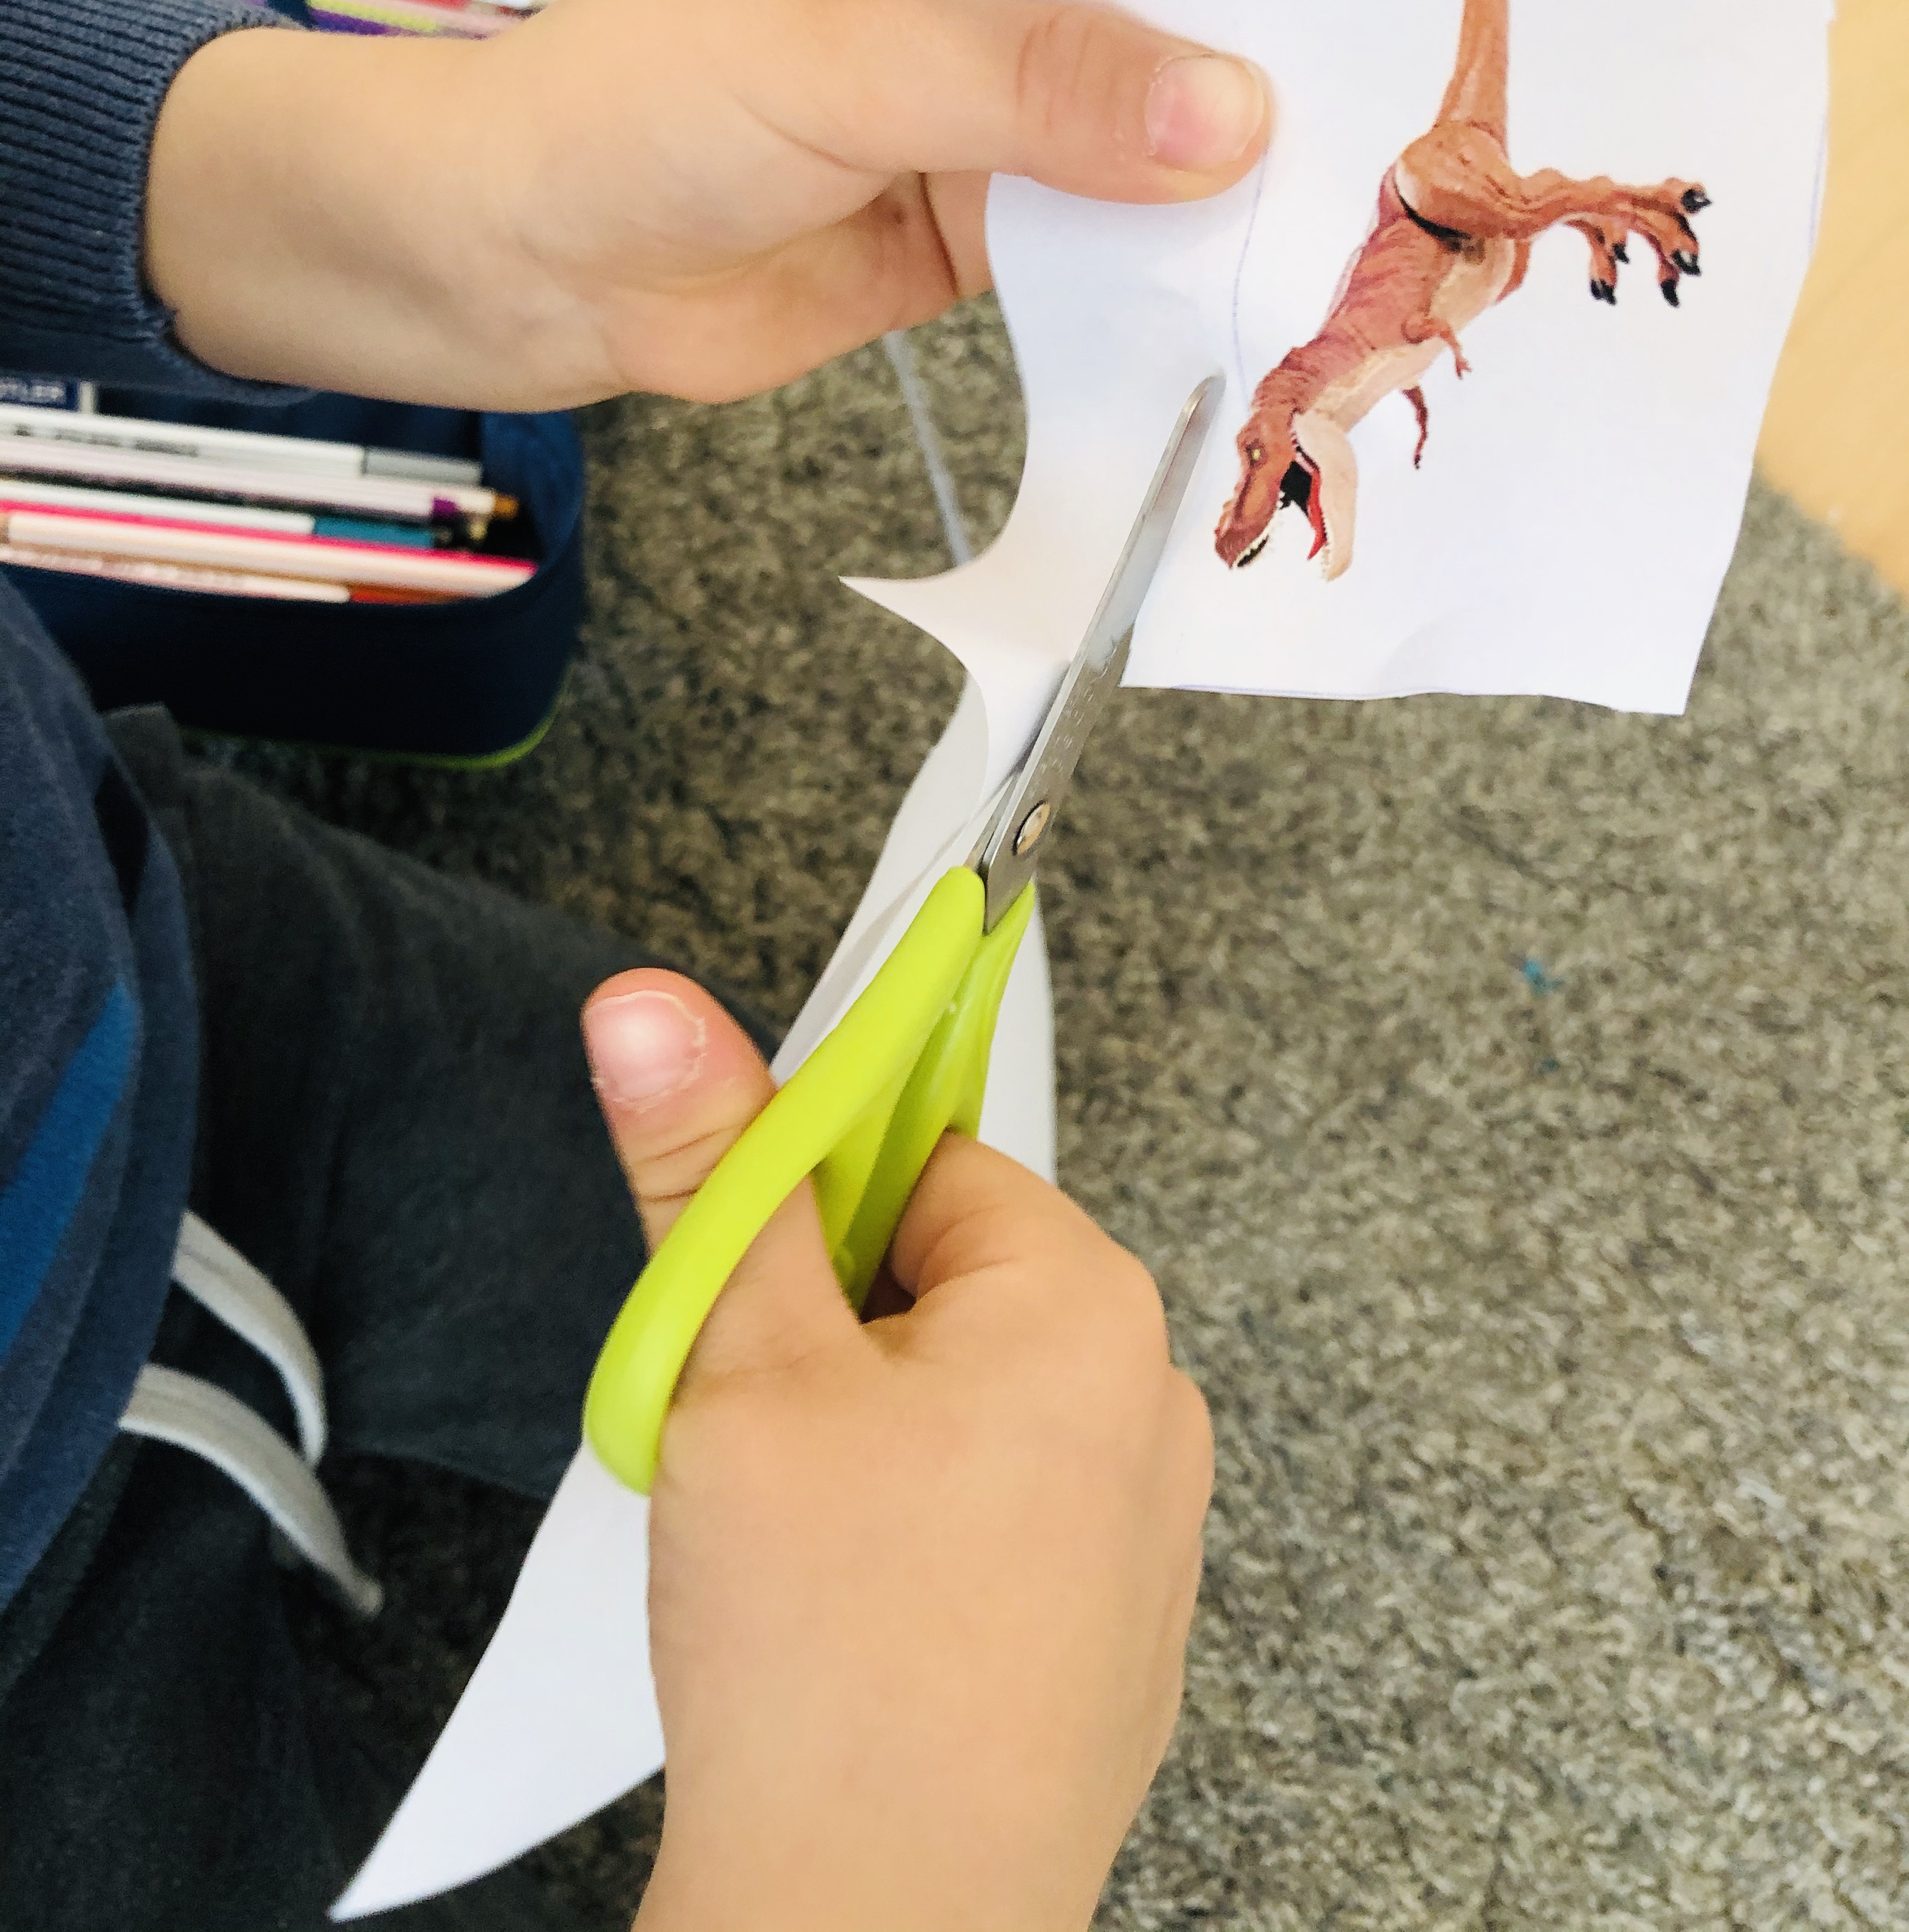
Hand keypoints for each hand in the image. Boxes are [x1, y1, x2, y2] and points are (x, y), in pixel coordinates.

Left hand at [146, 0, 1269, 406]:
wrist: (524, 263)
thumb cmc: (643, 105)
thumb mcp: (845, 60)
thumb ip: (1036, 83)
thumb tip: (1231, 115)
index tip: (1362, 26)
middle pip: (1162, 24)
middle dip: (1249, 92)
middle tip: (1386, 159)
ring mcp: (992, 112)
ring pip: (1145, 144)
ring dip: (1218, 196)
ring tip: (1342, 243)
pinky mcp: (983, 227)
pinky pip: (1101, 244)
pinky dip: (1158, 274)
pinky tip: (1240, 302)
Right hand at [579, 970, 1212, 1931]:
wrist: (873, 1930)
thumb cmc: (825, 1662)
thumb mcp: (736, 1367)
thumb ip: (707, 1170)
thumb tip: (655, 1010)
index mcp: (1086, 1303)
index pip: (924, 1158)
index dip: (808, 1209)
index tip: (745, 1274)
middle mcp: (1150, 1400)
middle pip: (946, 1278)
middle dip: (830, 1332)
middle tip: (753, 1430)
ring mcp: (1146, 1529)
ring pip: (962, 1402)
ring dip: (865, 1434)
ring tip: (793, 1537)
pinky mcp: (1117, 1630)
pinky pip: (998, 1514)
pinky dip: (917, 1532)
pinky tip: (853, 1612)